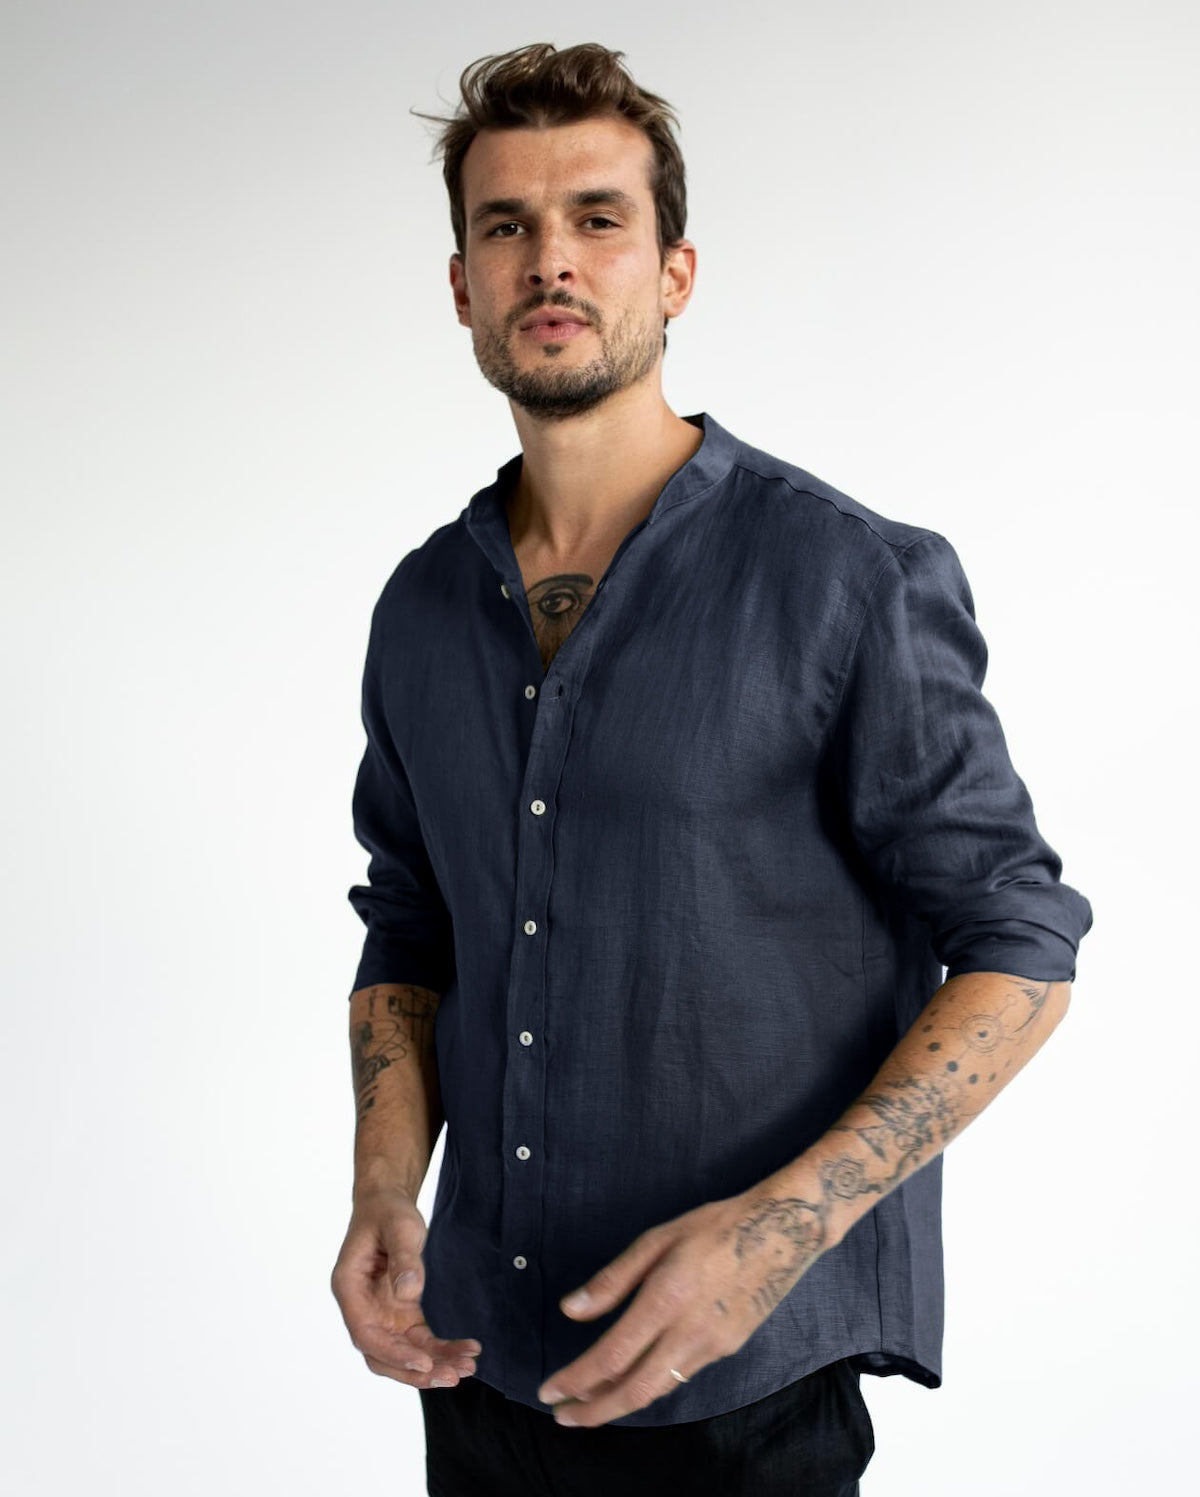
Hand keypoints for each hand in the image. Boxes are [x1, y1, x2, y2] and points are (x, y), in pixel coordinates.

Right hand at [330, 1186, 481, 1388]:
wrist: (388, 1203)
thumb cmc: (388, 1212)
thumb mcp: (399, 1226)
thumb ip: (404, 1257)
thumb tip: (410, 1293)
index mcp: (349, 1288)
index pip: (366, 1335)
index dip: (393, 1353)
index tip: (423, 1363)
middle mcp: (362, 1308)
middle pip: (383, 1355)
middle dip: (416, 1371)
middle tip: (453, 1376)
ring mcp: (381, 1314)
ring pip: (403, 1354)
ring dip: (433, 1365)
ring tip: (467, 1368)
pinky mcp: (401, 1314)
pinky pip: (420, 1340)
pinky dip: (441, 1350)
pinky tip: (467, 1351)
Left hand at [536, 1188, 825, 1427]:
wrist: (782, 1232)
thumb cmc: (714, 1226)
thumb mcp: (657, 1238)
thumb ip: (613, 1279)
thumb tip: (570, 1310)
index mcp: (666, 1299)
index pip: (612, 1357)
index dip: (576, 1380)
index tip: (549, 1391)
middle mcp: (690, 1332)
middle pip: (635, 1391)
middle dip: (594, 1412)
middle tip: (562, 1418)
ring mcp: (713, 1346)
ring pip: (659, 1389)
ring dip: (620, 1402)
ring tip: (589, 1402)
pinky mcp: (728, 1349)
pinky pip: (680, 1375)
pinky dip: (650, 1383)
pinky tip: (633, 1377)